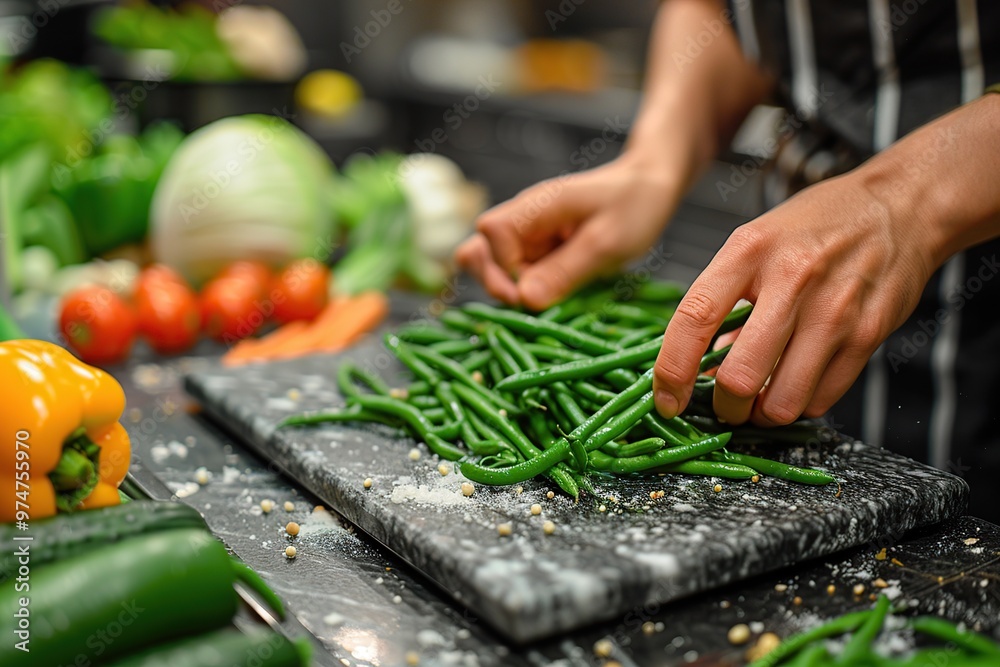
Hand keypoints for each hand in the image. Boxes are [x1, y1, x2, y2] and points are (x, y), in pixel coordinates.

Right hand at [455, 155, 680, 309]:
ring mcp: (527, 237)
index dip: (505, 267)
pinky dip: (526, 291)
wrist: (649, 188)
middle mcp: (522, 220)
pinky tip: (550, 297)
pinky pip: (515, 275)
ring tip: (543, 301)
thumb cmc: (633, 205)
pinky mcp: (537, 252)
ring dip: (510, 290)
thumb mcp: (607, 242)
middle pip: (479, 252)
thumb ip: (565, 271)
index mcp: (535, 207)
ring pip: (490, 267)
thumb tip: (524, 300)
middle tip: (535, 303)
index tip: (533, 289)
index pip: (491, 235)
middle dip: (499, 284)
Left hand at [653, 170, 936, 425]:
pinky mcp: (869, 335)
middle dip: (726, 407)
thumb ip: (724, 302)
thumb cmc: (816, 226)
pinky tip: (796, 383)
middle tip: (725, 404)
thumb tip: (700, 372)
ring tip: (761, 398)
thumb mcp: (756, 243)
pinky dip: (800, 405)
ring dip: (763, 414)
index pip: (694, 319)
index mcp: (749, 251)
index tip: (667, 400)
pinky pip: (821, 399)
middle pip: (740, 376)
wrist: (901, 207)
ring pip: (783, 401)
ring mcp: (834, 310)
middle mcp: (792, 279)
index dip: (673, 371)